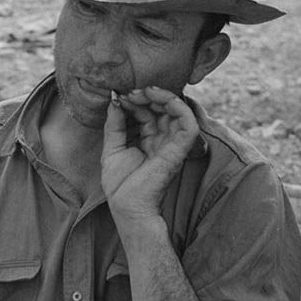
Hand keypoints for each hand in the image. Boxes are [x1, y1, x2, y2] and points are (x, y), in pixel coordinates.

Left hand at [101, 86, 199, 225]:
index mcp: (147, 141)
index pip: (147, 112)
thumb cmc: (121, 186)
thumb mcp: (111, 148)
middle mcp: (162, 141)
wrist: (128, 209)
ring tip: (144, 92)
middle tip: (130, 92)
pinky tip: (163, 99)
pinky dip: (180, 107)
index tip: (120, 96)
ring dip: (163, 96)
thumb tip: (115, 101)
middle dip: (147, 95)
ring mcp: (171, 145)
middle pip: (162, 109)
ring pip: (178, 111)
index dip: (136, 100)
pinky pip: (188, 124)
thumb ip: (114, 125)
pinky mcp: (179, 151)